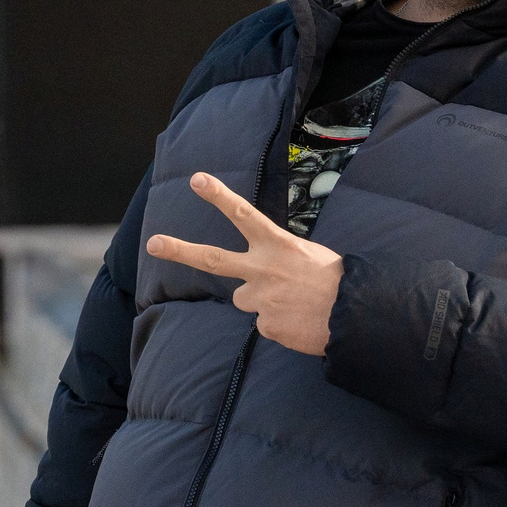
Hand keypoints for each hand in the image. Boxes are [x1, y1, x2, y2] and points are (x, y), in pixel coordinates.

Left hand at [145, 173, 342, 357]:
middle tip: (153, 243)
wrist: (354, 317)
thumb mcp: (310, 254)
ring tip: (293, 304)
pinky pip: (265, 324)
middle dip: (179, 250)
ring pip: (245, 299)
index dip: (219, 196)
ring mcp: (261, 300)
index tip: (196, 179)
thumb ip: (280, 256)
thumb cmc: (336, 282)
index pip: (244, 214)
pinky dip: (280, 324)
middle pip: (213, 259)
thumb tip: (266, 272)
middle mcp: (263, 270)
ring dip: (263, 301)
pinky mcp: (266, 326)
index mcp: (278, 245)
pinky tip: (299, 321)